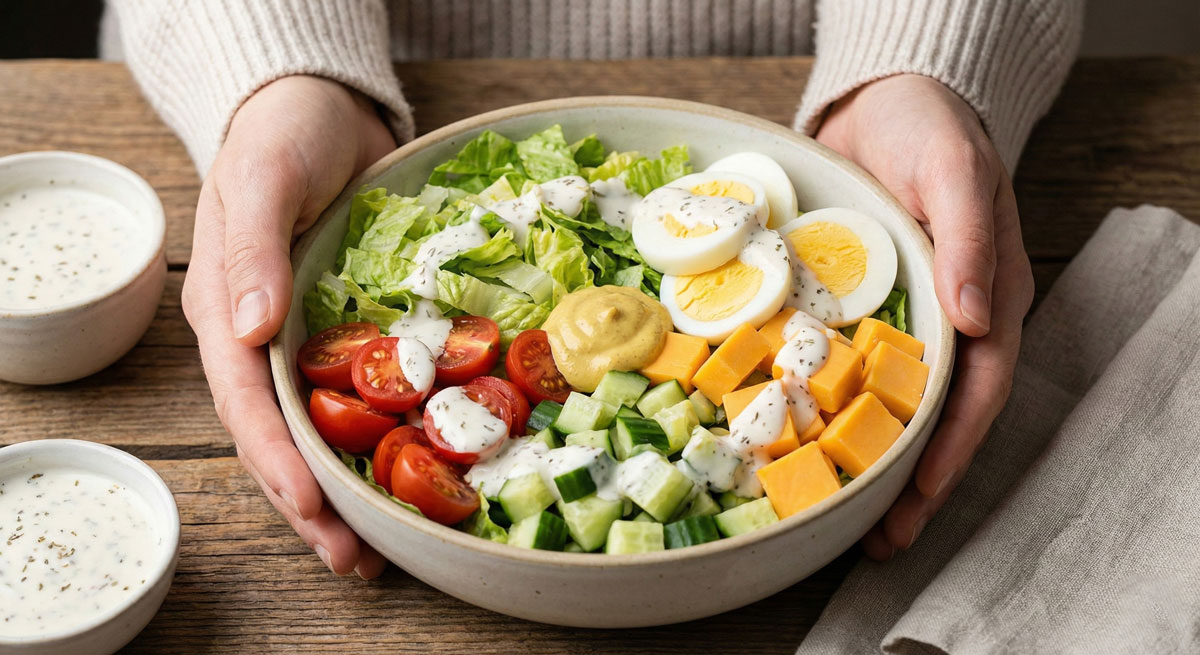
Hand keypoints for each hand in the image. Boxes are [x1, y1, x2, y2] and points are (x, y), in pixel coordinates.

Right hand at [181, 76, 396, 576]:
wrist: (320, 110)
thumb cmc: (282, 135)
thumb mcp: (261, 178)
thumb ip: (252, 249)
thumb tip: (248, 330)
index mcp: (225, 313)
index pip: (245, 401)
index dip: (278, 458)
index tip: (313, 505)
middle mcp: (260, 339)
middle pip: (282, 436)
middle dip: (312, 502)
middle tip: (356, 559)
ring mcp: (304, 340)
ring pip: (320, 430)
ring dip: (345, 491)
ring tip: (380, 549)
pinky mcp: (350, 333)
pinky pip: (364, 397)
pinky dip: (381, 442)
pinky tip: (411, 478)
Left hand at [815, 74, 1034, 559]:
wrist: (887, 103)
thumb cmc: (932, 132)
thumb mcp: (955, 172)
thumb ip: (968, 239)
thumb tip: (976, 317)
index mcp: (987, 298)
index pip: (979, 389)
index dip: (952, 446)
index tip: (920, 493)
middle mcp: (950, 321)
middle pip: (939, 416)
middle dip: (915, 482)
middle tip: (880, 540)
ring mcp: (905, 318)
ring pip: (896, 405)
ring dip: (876, 462)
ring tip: (847, 519)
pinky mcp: (862, 310)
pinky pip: (852, 369)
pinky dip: (838, 412)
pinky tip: (807, 444)